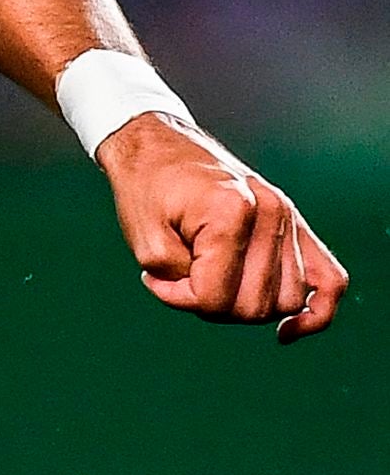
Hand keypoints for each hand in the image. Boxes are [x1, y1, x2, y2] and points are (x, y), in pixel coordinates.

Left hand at [101, 113, 348, 342]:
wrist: (157, 145)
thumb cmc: (145, 187)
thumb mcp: (144, 240)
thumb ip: (178, 282)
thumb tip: (214, 305)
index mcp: (230, 211)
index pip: (215, 296)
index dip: (180, 298)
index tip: (154, 278)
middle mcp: (270, 212)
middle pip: (255, 304)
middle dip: (212, 304)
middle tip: (181, 277)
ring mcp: (289, 218)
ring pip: (286, 301)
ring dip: (247, 304)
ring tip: (213, 278)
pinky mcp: (297, 226)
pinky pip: (330, 281)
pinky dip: (315, 311)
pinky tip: (288, 330)